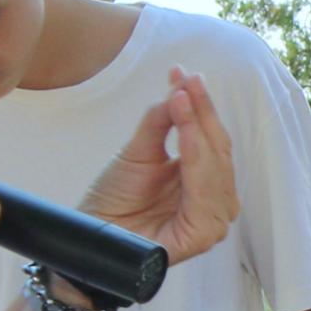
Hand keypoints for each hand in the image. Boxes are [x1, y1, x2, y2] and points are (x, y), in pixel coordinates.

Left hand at [80, 68, 239, 263]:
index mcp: (202, 180)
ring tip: (182, 101)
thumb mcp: (139, 150)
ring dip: (200, 132)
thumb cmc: (114, 198)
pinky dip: (198, 162)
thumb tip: (181, 87)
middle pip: (218, 150)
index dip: (201, 106)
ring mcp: (211, 219)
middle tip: (187, 83)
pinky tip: (187, 136)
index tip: (185, 74)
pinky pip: (206, 194)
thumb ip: (162, 121)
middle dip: (203, 113)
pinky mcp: (202, 235)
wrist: (91, 231)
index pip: (211, 139)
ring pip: (217, 168)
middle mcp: (213, 199)